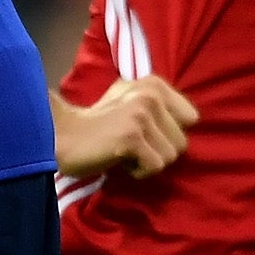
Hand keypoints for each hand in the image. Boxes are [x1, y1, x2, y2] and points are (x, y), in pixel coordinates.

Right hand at [58, 78, 197, 181]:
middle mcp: (150, 95)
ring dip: (147, 161)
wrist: (63, 136)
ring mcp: (141, 115)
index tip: (144, 132)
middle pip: (182, 142)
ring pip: (170, 157)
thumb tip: (191, 118)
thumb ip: (159, 104)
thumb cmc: (98, 123)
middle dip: (158, 150)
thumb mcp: (131, 99)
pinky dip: (137, 171)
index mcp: (153, 83)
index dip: (169, 132)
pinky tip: (118, 159)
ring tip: (124, 150)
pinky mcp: (132, 137)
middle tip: (131, 143)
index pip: (191, 117)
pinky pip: (154, 167)